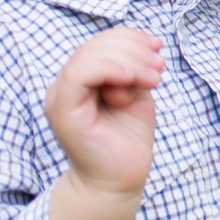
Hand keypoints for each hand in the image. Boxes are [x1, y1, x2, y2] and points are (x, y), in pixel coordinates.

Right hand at [44, 28, 161, 219]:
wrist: (117, 182)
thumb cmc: (127, 139)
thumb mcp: (135, 94)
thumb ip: (133, 69)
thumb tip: (148, 44)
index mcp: (81, 79)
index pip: (100, 42)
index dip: (130, 37)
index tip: (158, 47)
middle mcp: (65, 85)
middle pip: (95, 46)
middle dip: (133, 49)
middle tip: (159, 67)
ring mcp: (61, 97)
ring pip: (89, 56)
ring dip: (128, 59)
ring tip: (153, 77)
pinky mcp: (63, 110)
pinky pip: (80, 75)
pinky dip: (109, 69)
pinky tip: (132, 79)